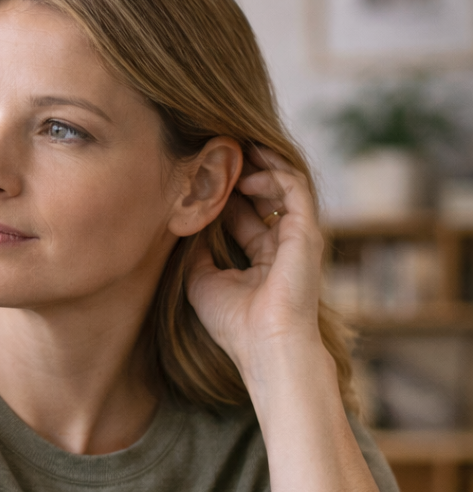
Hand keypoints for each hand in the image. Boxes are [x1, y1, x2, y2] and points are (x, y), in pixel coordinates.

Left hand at [184, 145, 324, 378]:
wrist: (265, 345)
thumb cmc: (234, 322)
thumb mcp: (202, 280)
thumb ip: (196, 251)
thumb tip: (183, 225)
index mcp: (261, 258)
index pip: (244, 214)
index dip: (224, 193)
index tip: (199, 175)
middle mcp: (282, 244)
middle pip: (263, 195)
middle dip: (241, 170)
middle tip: (216, 149)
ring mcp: (298, 236)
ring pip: (283, 185)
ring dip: (258, 163)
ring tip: (233, 147)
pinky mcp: (308, 231)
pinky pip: (295, 188)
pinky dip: (273, 173)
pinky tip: (247, 171)